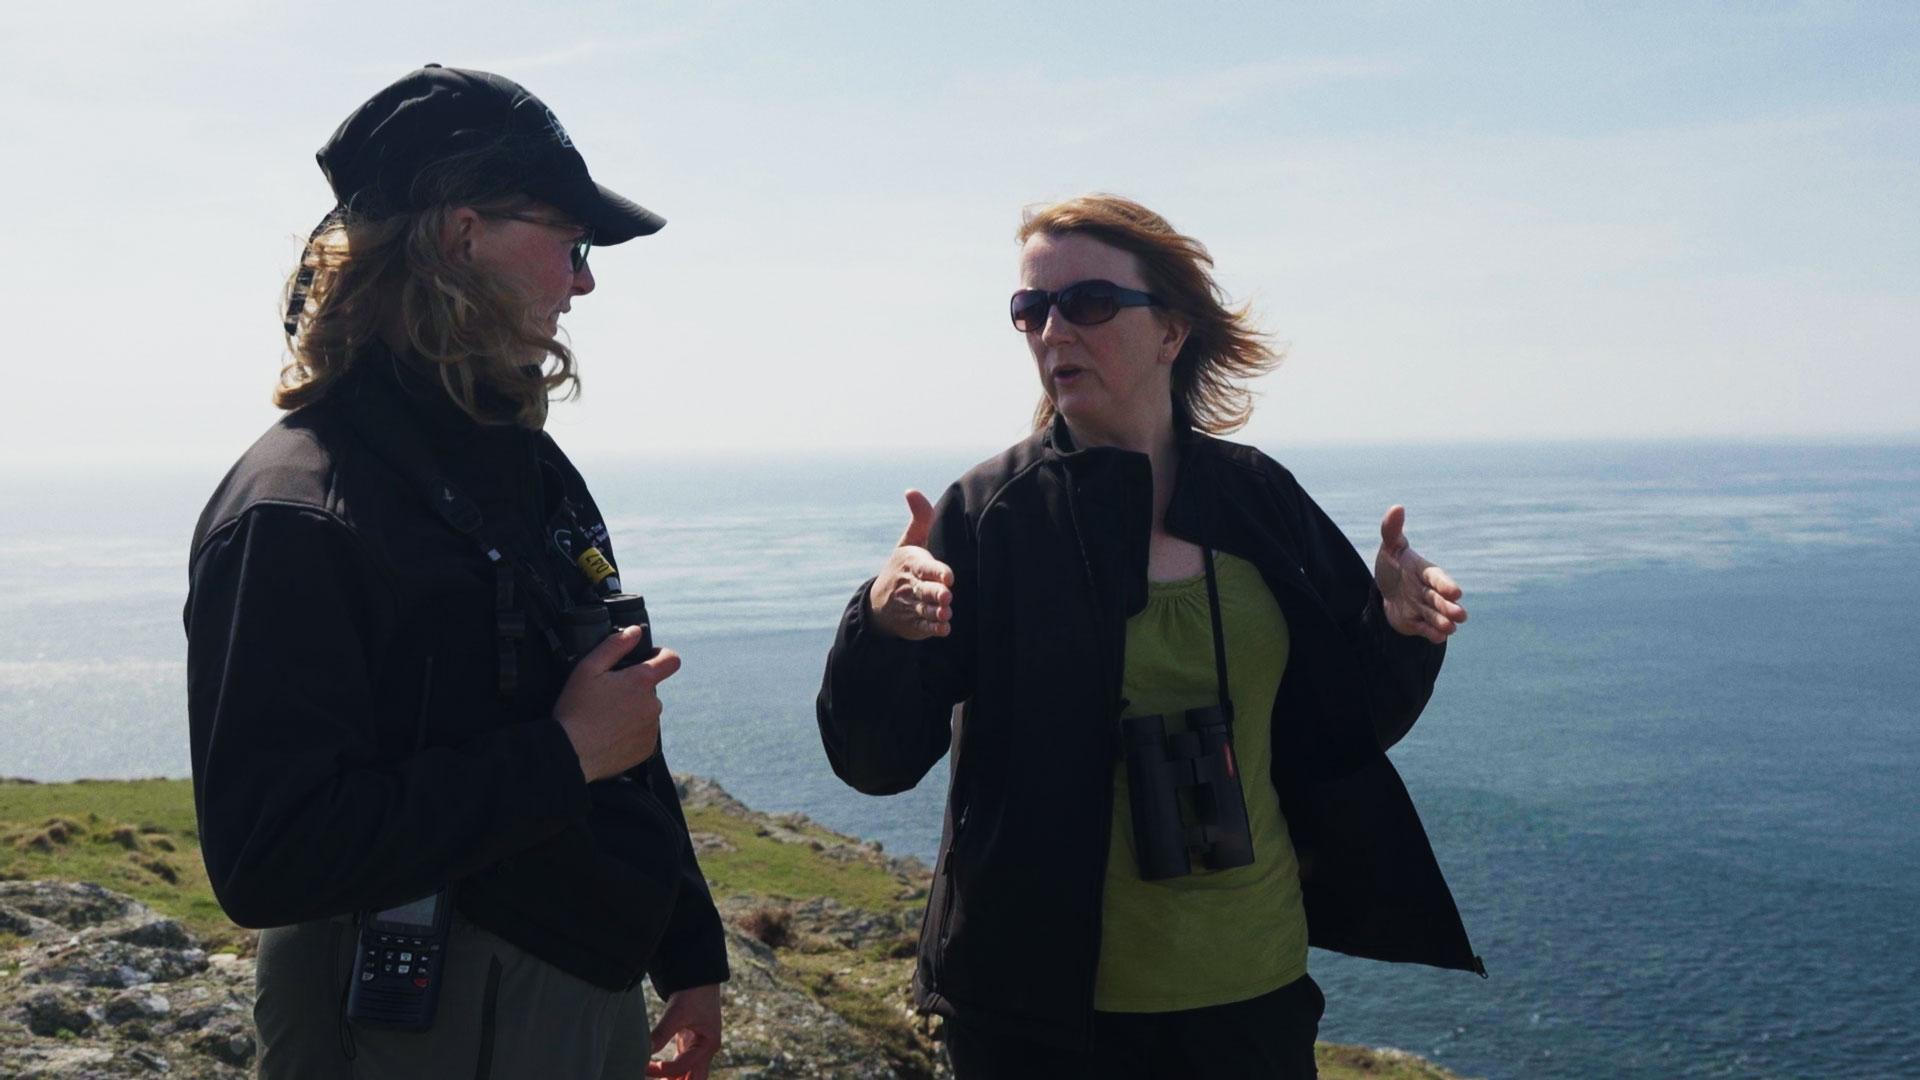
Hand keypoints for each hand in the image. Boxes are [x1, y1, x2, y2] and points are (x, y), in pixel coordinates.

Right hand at [553, 628, 681, 781]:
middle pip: (651, 689)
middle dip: (634, 689)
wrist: (570, 753)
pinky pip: (644, 734)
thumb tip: (635, 632)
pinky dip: (631, 732)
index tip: (648, 659)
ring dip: (632, 712)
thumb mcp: (588, 668)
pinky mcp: (647, 748)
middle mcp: (653, 705)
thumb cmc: (576, 709)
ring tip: (605, 719)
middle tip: (607, 697)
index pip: (671, 660)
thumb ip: (615, 646)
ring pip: (646, 712)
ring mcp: (651, 728)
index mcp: (641, 682)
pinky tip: (609, 734)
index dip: (661, 656)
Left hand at [647, 983, 722, 1078]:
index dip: (664, 1070)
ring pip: (688, 1077)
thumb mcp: (677, 1011)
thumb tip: (644, 1050)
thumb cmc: (693, 994)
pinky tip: (654, 1073)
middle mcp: (706, 1052)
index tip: (645, 1067)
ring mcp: (699, 1051)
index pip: (684, 1067)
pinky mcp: (690, 1048)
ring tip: (648, 1076)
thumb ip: (661, 1032)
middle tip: (650, 1079)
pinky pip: (682, 1068)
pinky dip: (670, 1075)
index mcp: (708, 1045)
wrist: (700, 980)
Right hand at [867, 489, 954, 639]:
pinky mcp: (915, 624)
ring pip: (925, 610)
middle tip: (946, 596)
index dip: (936, 572)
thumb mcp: (909, 542)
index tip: (948, 577)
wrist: (878, 604)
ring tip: (946, 613)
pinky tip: (943, 629)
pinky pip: (924, 628)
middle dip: (935, 594)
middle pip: (924, 591)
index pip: (924, 568)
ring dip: (936, 612)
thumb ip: (920, 518)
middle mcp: (910, 586)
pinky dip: (933, 629)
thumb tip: (911, 490)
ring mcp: (912, 607)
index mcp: (911, 565)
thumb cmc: (903, 567)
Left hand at [1374, 505, 1466, 643]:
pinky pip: (1424, 629)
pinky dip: (1431, 633)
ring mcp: (1422, 608)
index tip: (1456, 592)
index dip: (1445, 584)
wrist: (1384, 588)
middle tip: (1461, 615)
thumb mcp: (1389, 547)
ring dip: (1443, 622)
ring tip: (1452, 628)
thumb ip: (1392, 529)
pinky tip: (1440, 637)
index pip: (1437, 578)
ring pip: (1435, 616)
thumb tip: (1397, 507)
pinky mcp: (1414, 623)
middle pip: (1440, 600)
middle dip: (1450, 607)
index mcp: (1425, 572)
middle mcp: (1428, 591)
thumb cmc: (1392, 564)